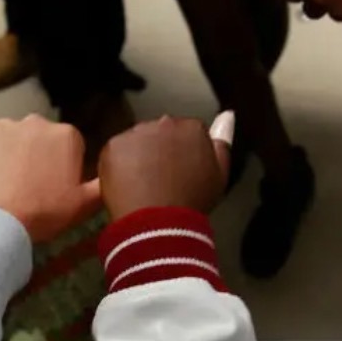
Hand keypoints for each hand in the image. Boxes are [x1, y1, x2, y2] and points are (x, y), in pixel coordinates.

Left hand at [0, 115, 100, 241]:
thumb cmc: (43, 213)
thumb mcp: (83, 205)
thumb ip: (101, 186)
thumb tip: (111, 176)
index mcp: (66, 135)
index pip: (70, 145)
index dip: (63, 166)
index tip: (54, 187)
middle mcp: (37, 122)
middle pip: (40, 138)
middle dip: (37, 155)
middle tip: (29, 187)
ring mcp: (4, 125)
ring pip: (12, 138)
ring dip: (12, 154)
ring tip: (6, 184)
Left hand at [98, 113, 232, 220]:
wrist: (159, 224)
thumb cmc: (192, 203)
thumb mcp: (220, 174)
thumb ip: (223, 141)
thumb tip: (226, 116)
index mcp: (192, 128)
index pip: (185, 133)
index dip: (182, 155)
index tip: (180, 174)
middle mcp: (165, 123)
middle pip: (160, 133)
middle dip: (159, 151)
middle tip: (161, 181)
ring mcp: (137, 133)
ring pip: (137, 141)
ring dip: (138, 156)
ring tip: (145, 186)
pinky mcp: (114, 145)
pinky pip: (116, 152)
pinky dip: (119, 166)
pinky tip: (129, 185)